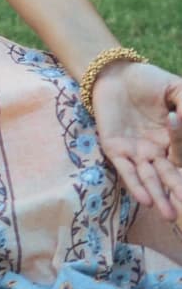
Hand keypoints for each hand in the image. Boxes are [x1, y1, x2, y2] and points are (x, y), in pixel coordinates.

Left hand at [92, 60, 181, 222]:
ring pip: (149, 179)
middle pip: (169, 176)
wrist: (114, 73)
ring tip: (169, 215)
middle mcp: (155, 151)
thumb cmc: (147, 81)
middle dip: (178, 192)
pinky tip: (145, 200)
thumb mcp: (175, 89)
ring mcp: (135, 152)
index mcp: (171, 139)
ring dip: (159, 196)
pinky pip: (126, 171)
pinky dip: (135, 185)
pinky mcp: (115, 150)